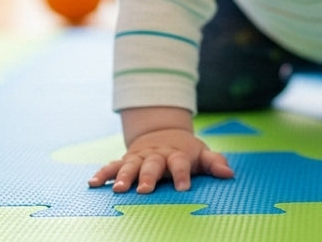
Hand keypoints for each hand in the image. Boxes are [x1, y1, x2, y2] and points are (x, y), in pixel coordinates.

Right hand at [88, 128, 233, 193]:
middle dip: (148, 176)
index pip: (180, 162)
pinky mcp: (126, 159)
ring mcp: (140, 156)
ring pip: (130, 165)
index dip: (182, 174)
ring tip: (116, 189)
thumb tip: (229, 174)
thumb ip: (214, 162)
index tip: (183, 188)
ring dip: (123, 176)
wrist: (163, 133)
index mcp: (177, 154)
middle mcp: (157, 155)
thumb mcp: (201, 153)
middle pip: (152, 164)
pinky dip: (102, 173)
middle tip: (144, 189)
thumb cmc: (185, 151)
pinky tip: (92, 183)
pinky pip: (112, 165)